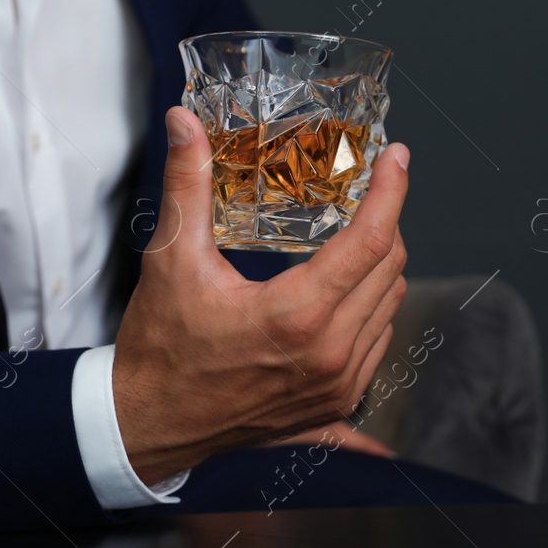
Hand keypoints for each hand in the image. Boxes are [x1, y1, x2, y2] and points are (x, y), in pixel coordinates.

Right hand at [111, 106, 409, 486]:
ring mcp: (339, 384)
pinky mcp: (338, 404)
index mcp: (295, 315)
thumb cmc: (162, 347)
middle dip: (385, 222)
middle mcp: (329, 353)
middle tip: (368, 191)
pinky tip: (343, 290)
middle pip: (390, 268)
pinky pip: (378, 340)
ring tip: (353, 238)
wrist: (151, 424)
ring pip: (390, 306)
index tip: (396, 158)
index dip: (391, 191)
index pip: (370, 240)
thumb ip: (187, 184)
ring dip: (380, 266)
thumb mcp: (172, 259)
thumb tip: (184, 123)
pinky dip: (371, 307)